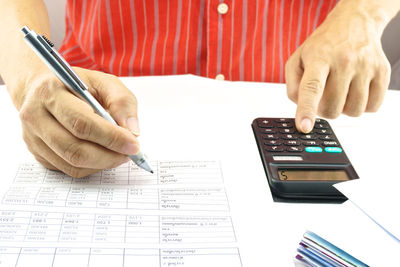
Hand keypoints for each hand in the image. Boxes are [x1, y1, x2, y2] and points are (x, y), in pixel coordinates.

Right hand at [17, 67, 139, 177]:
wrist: (42, 88)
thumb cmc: (77, 85)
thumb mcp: (104, 82)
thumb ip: (122, 102)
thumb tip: (132, 131)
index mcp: (51, 92)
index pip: (82, 123)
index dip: (111, 137)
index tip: (134, 144)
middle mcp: (36, 116)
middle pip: (75, 149)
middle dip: (109, 156)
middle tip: (129, 153)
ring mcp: (33, 138)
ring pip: (72, 163)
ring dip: (103, 163)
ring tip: (119, 154)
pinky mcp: (38, 153)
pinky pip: (69, 169)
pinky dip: (92, 167)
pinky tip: (103, 155)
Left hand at [285, 0, 390, 132]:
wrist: (353, 24)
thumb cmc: (322, 46)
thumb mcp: (297, 60)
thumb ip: (293, 86)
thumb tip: (301, 107)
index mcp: (319, 58)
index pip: (312, 87)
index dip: (307, 110)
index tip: (304, 127)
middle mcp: (344, 61)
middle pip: (332, 107)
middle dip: (324, 109)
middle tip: (323, 95)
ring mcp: (365, 67)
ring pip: (353, 111)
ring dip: (343, 108)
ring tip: (339, 91)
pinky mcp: (382, 72)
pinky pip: (372, 107)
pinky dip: (362, 106)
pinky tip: (354, 91)